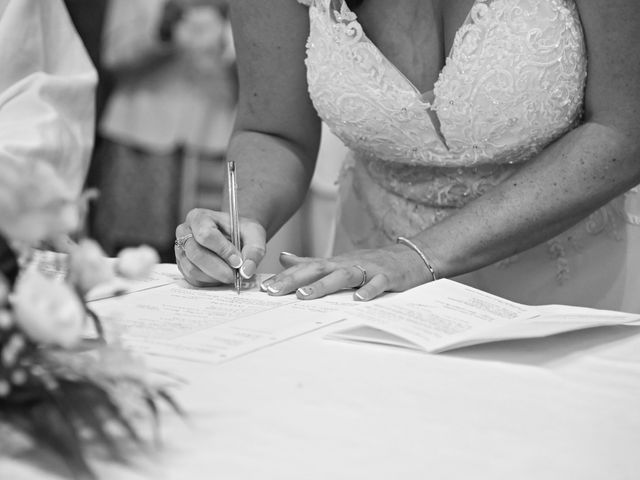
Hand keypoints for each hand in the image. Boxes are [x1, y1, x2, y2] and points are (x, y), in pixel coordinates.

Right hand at [175, 208, 265, 286]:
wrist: (236, 237)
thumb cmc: (242, 232)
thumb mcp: (255, 235)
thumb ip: (254, 251)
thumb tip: (246, 271)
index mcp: (199, 217)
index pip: (206, 235)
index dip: (223, 250)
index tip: (237, 261)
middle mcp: (185, 231)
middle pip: (196, 254)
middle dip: (218, 268)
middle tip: (234, 275)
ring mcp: (181, 250)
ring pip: (192, 269)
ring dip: (214, 277)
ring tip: (229, 274)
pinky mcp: (182, 265)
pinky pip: (192, 279)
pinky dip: (208, 282)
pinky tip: (220, 276)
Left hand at [260, 246, 430, 300]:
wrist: (408, 258)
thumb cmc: (370, 263)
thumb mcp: (338, 262)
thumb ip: (310, 262)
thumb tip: (283, 258)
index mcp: (334, 263)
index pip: (306, 268)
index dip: (286, 278)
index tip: (265, 288)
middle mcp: (347, 264)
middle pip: (318, 270)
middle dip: (295, 280)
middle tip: (276, 291)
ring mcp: (367, 269)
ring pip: (343, 276)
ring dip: (324, 285)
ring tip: (306, 295)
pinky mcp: (387, 277)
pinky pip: (377, 283)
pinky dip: (368, 291)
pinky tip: (359, 300)